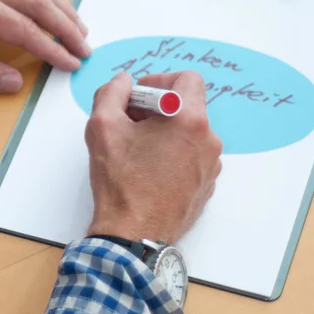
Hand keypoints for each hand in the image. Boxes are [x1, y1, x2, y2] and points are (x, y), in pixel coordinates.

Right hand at [85, 71, 222, 243]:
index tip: (138, 97)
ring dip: (165, 134)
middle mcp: (209, 141)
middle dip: (157, 110)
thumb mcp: (103, 126)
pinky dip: (172, 157)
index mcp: (190, 120)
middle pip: (186, 108)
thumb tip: (124, 82)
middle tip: (129, 124)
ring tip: (137, 152)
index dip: (159, 81)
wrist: (134, 234)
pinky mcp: (206, 187)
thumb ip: (112, 92)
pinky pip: (191, 159)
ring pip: (188, 135)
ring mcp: (211, 166)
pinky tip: (149, 172)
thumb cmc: (121, 182)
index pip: (187, 79)